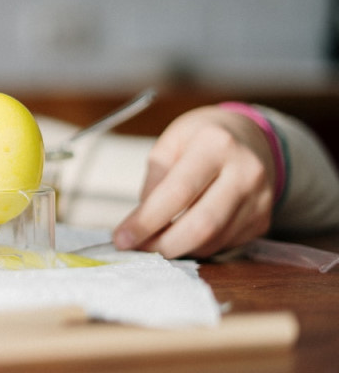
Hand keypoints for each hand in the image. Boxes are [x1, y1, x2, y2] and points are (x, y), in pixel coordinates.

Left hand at [112, 106, 274, 258]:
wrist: (250, 136)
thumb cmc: (202, 137)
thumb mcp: (171, 142)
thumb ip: (155, 180)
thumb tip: (143, 222)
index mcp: (216, 145)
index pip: (178, 192)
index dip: (146, 220)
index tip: (122, 238)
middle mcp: (245, 172)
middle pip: (201, 225)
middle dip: (163, 245)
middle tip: (137, 248)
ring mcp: (260, 199)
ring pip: (213, 241)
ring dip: (178, 248)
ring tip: (155, 240)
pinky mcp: (263, 219)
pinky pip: (224, 244)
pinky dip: (197, 246)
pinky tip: (182, 234)